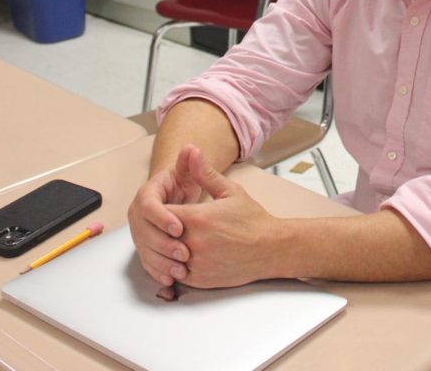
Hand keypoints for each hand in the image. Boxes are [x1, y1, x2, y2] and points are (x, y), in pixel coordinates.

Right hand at [127, 145, 206, 290]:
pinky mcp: (145, 248)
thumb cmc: (183, 184)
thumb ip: (190, 164)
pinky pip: (148, 262)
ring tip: (180, 269)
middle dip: (163, 244)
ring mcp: (140, 233)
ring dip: (161, 262)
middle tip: (183, 252)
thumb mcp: (188, 173)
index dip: (161, 218)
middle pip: (143, 232)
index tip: (179, 227)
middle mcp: (138, 215)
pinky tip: (171, 279)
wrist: (176, 197)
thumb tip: (191, 148)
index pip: (148, 206)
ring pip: (145, 250)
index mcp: (147, 195)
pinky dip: (158, 272)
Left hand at [167, 146, 282, 289]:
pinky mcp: (199, 280)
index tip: (170, 208)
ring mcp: (195, 264)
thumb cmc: (251, 219)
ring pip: (166, 257)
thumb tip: (191, 151)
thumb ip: (205, 173)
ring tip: (177, 240)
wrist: (270, 249)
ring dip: (168, 249)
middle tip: (170, 225)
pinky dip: (177, 265)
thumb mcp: (229, 191)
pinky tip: (186, 255)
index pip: (161, 214)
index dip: (161, 211)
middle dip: (163, 230)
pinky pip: (176, 273)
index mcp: (197, 218)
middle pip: (160, 236)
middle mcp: (193, 243)